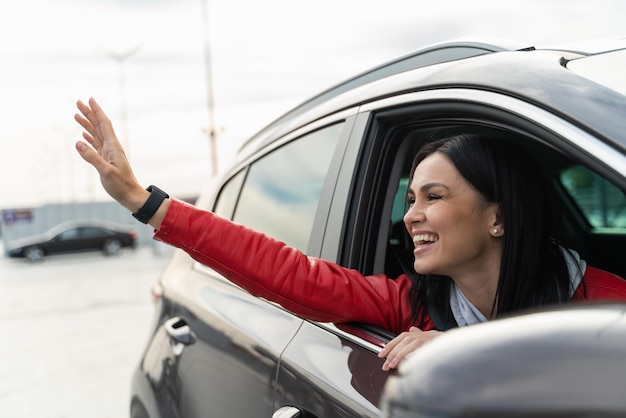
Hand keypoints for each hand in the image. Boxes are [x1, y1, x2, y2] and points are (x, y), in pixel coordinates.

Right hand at [74, 98, 147, 212]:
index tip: (90, 99)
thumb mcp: (105, 172)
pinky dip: (90, 137)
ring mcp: (108, 153)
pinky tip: (84, 135)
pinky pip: (96, 145)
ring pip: (96, 134)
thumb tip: (78, 142)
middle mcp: (111, 147)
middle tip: (78, 102)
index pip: (104, 124)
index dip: (97, 111)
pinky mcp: (106, 160)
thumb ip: (92, 157)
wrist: (131, 196)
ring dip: (87, 124)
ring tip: (76, 115)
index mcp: (113, 147)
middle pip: (99, 126)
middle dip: (89, 113)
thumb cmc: (121, 185)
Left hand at [378, 326, 441, 370]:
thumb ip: (420, 335)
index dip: (391, 345)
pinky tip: (408, 360)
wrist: (460, 345)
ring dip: (401, 355)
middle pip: (405, 340)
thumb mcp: (432, 338)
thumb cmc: (446, 344)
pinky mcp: (439, 345)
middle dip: (393, 353)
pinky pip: (425, 350)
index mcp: (422, 334)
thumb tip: (412, 329)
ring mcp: (433, 339)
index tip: (381, 354)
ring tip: (393, 365)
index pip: (402, 337)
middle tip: (385, 365)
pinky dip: (415, 354)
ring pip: (413, 344)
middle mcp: (426, 335)